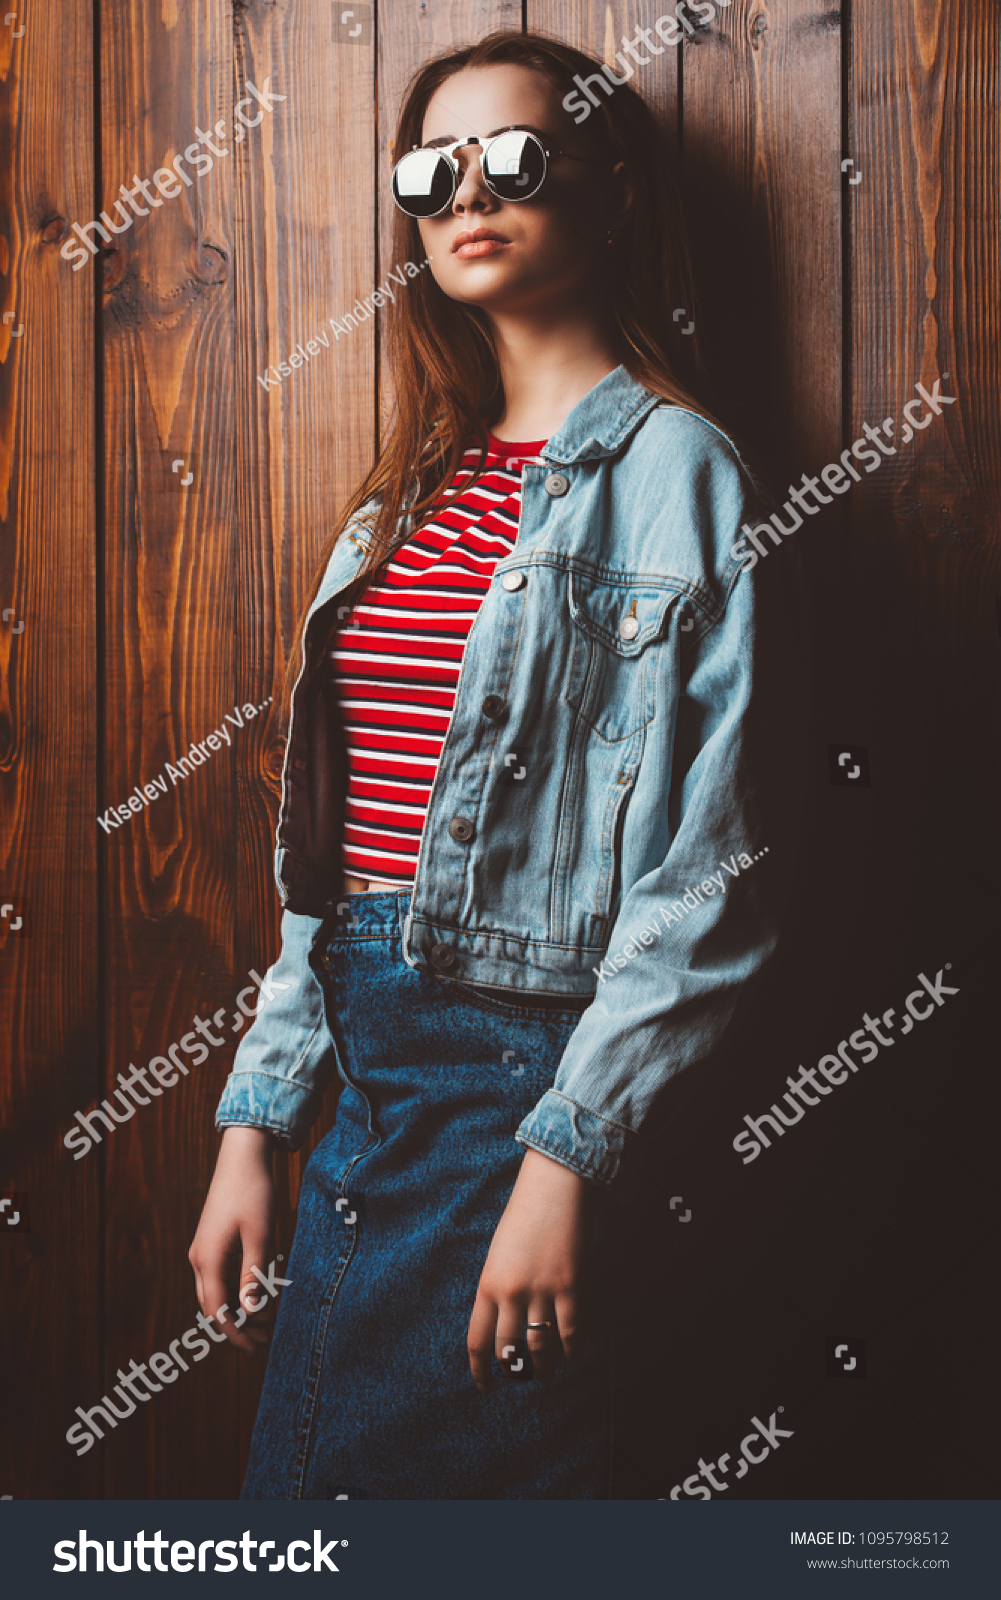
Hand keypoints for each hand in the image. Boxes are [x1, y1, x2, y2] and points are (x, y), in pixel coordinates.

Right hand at [188, 1126, 277, 1354]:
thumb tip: (249, 1310)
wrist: (242, 1157)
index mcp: (208, 1259)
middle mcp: (199, 1258)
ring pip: (215, 1292)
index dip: (234, 1334)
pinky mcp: (211, 1242)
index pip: (217, 1311)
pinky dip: (236, 1291)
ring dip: (237, 1309)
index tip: (254, 1349)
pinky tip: (257, 1293)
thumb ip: (253, 1274)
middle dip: (236, 1326)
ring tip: (265, 1320)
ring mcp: (203, 1250)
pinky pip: (219, 1277)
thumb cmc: (254, 1193)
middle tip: (264, 1340)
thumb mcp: (260, 1234)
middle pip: (212, 1306)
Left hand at [467, 1147, 591, 1390]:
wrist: (553, 1187)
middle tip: (522, 1380)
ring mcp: (541, 1290)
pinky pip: (570, 1331)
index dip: (480, 1370)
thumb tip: (505, 1326)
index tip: (485, 1386)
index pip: (478, 1340)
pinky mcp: (570, 1285)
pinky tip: (573, 1358)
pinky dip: (572, 1351)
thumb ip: (498, 1289)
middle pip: (509, 1350)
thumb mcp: (498, 1255)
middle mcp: (511, 1292)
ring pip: (541, 1347)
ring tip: (548, 1377)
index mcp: (487, 1284)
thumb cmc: (523, 1217)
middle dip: (515, 1372)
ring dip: (545, 1369)